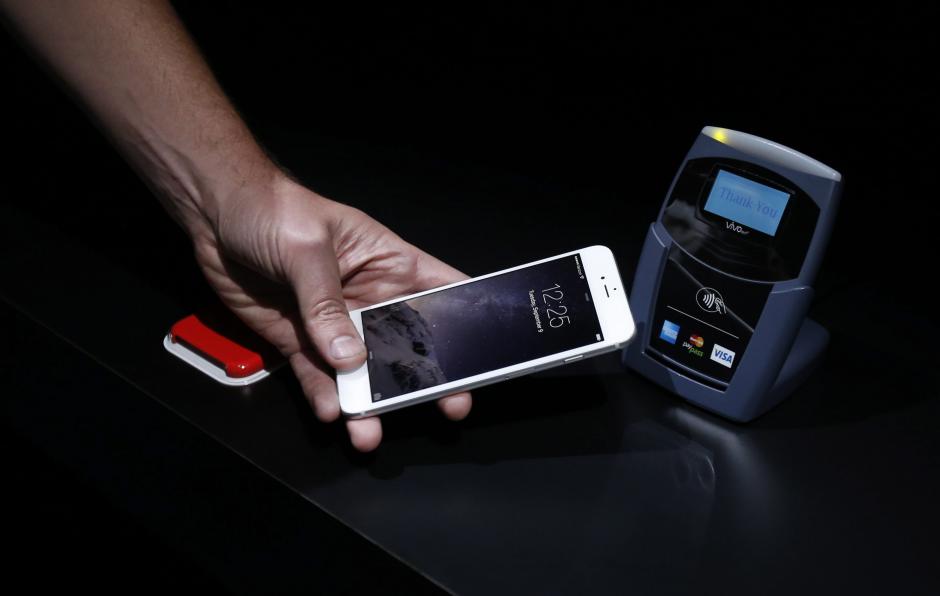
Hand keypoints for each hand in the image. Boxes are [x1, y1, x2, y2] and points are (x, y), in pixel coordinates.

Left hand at [189, 173, 471, 450]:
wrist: (216, 214)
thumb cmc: (273, 210)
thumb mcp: (307, 250)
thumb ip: (327, 303)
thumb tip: (349, 356)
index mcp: (390, 264)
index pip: (442, 293)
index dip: (468, 321)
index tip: (487, 355)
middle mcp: (371, 299)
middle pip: (410, 344)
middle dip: (428, 378)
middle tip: (447, 407)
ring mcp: (336, 325)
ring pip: (363, 372)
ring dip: (370, 403)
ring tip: (370, 431)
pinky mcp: (300, 343)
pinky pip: (318, 377)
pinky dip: (324, 398)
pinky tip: (331, 414)